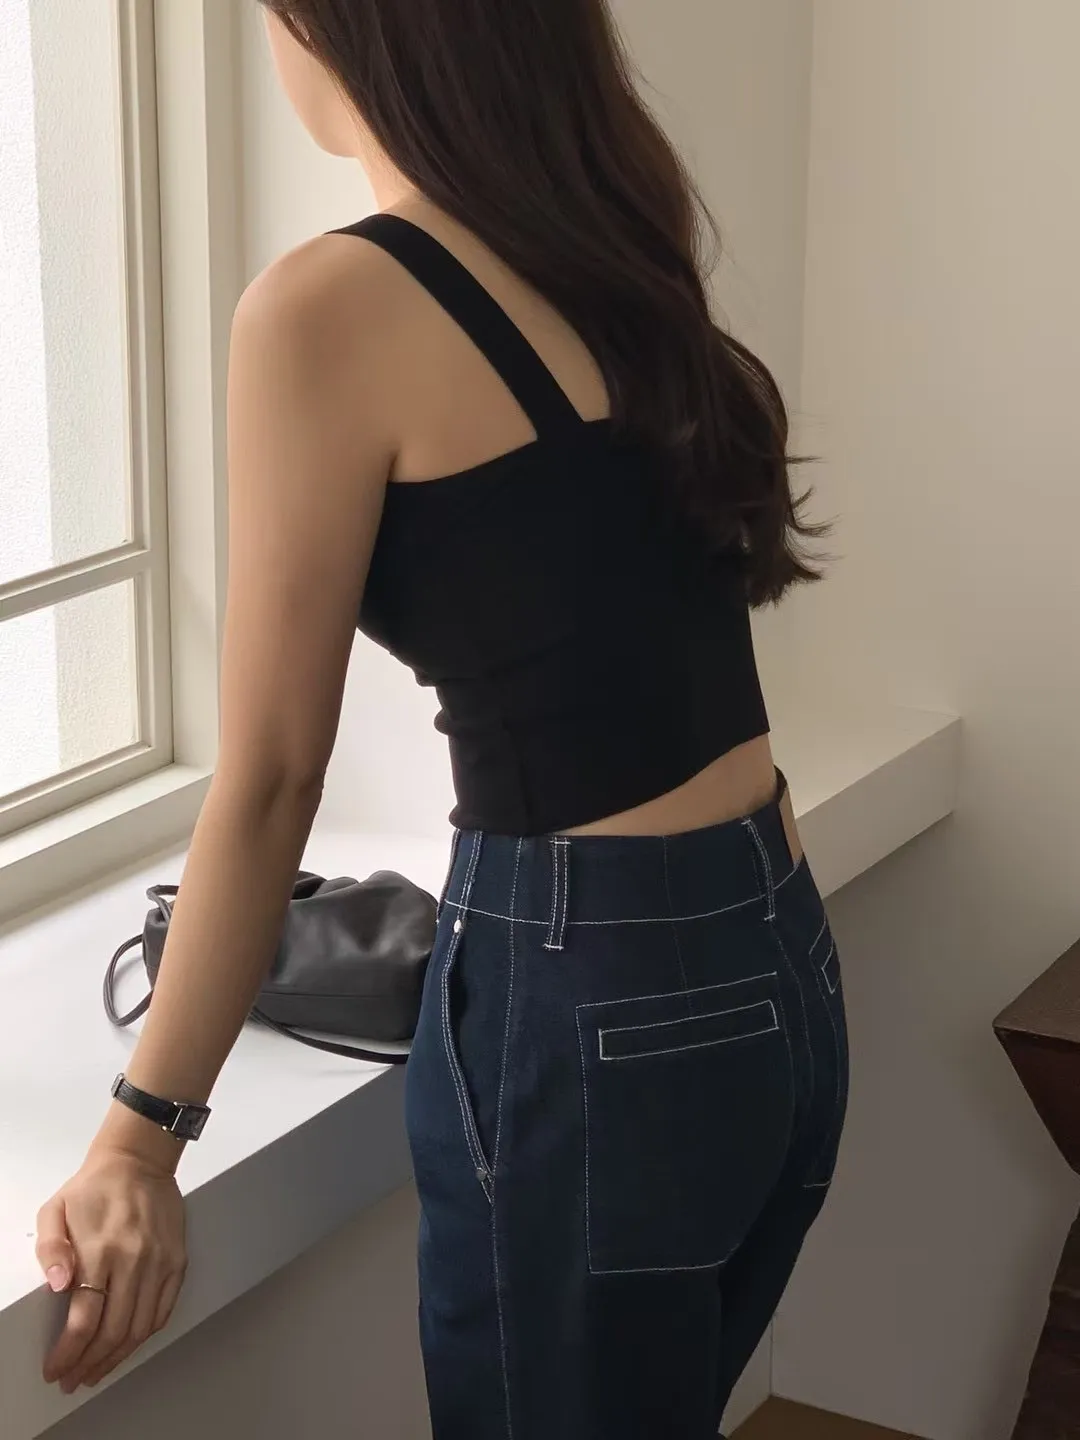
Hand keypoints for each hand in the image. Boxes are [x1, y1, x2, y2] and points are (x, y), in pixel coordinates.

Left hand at [37, 1145, 186, 1392]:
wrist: (139, 1161)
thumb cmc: (93, 1188)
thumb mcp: (55, 1210)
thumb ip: (50, 1249)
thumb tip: (58, 1284)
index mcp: (101, 1250)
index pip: (85, 1318)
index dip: (68, 1353)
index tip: (55, 1369)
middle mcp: (134, 1260)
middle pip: (113, 1331)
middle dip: (90, 1364)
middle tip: (73, 1379)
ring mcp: (160, 1262)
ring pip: (140, 1327)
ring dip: (117, 1357)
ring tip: (97, 1370)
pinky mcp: (177, 1261)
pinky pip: (163, 1310)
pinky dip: (145, 1335)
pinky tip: (128, 1344)